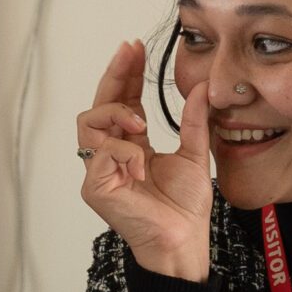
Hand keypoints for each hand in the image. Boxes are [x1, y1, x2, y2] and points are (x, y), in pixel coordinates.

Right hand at [76, 38, 214, 280]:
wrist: (182, 242)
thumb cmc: (184, 208)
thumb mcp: (195, 154)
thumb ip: (194, 121)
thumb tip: (202, 87)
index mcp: (130, 146)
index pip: (122, 102)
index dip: (126, 74)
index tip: (135, 49)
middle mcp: (109, 155)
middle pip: (99, 104)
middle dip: (113, 75)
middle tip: (129, 52)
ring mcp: (98, 171)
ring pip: (89, 123)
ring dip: (116, 114)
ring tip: (140, 124)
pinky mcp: (95, 187)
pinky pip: (101, 153)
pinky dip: (124, 152)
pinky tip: (141, 166)